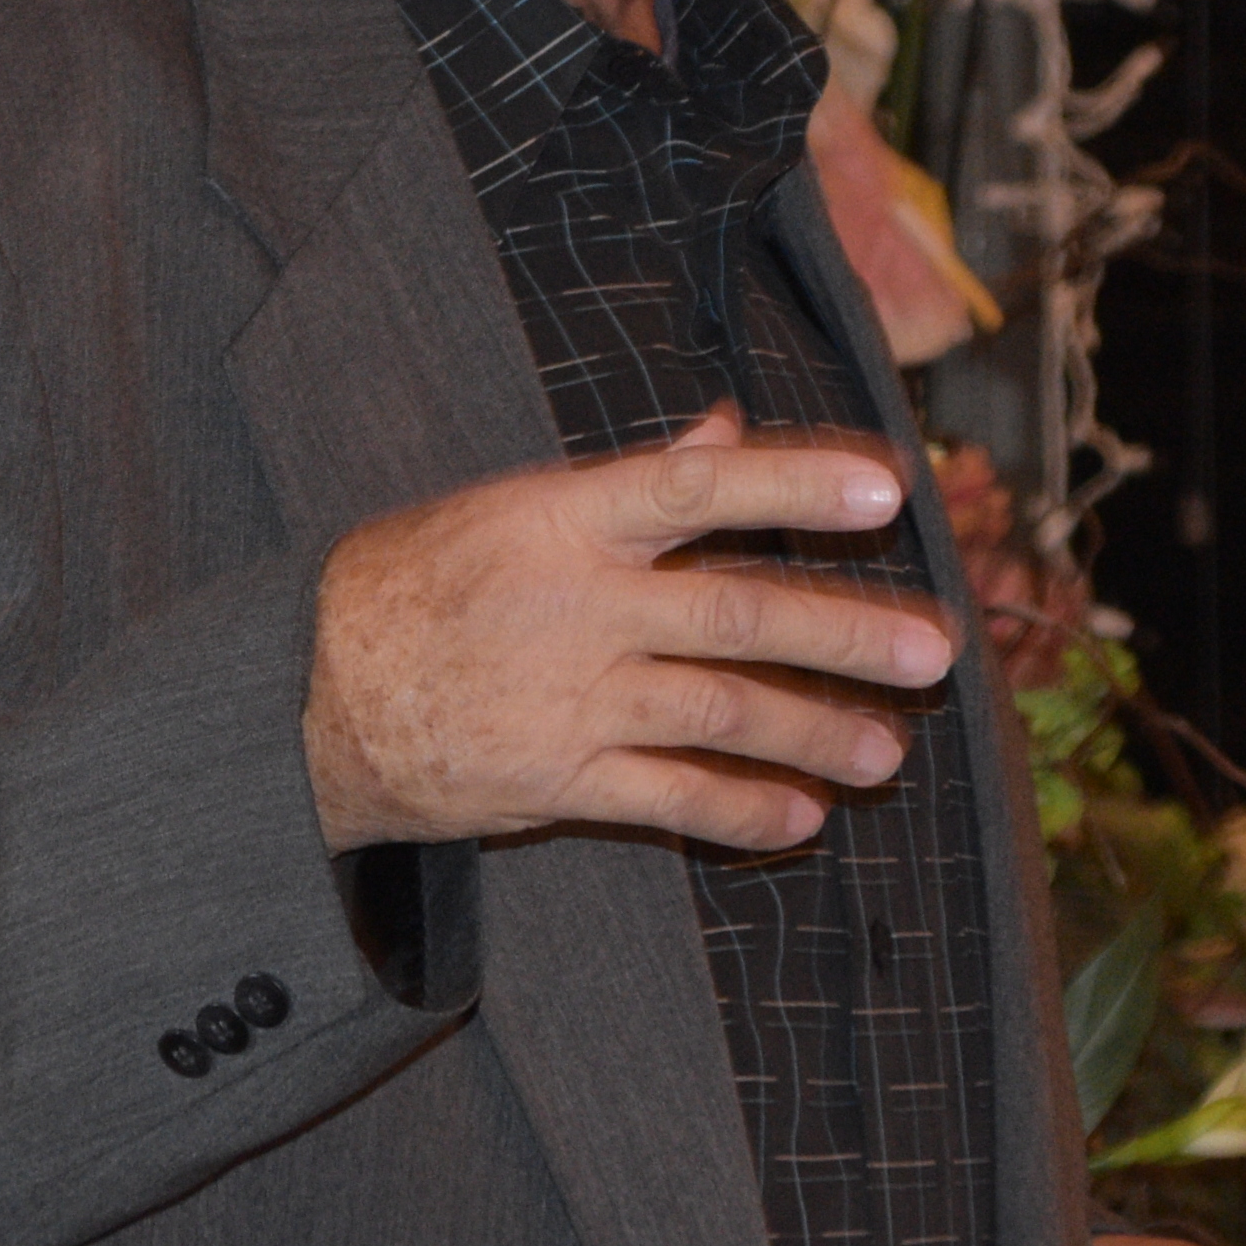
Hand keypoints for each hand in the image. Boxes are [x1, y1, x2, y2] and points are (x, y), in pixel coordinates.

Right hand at [303, 403, 956, 853]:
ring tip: (888, 752)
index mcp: (564, 518)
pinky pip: (665, 799)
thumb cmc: (422, 576)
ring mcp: (568, 697)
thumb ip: (634, 478)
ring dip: (811, 732)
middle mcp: (576, 604)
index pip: (697, 486)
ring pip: (716, 714)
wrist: (309, 692)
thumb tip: (728, 427)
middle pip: (733, 613)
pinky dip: (738, 809)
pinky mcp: (554, 778)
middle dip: (842, 634)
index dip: (795, 480)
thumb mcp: (515, 504)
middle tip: (935, 654)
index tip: (888, 483)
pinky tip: (802, 819)